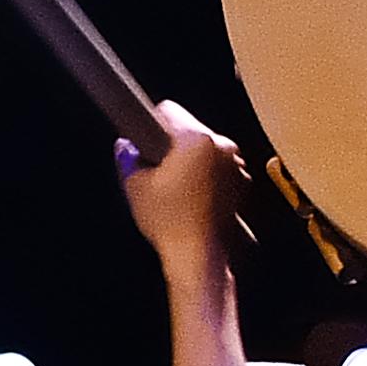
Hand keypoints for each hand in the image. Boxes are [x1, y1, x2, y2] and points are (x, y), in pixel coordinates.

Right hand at [113, 100, 242, 269]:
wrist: (197, 255)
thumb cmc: (171, 223)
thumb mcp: (136, 187)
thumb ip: (128, 159)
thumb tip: (125, 148)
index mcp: (196, 140)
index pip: (169, 109)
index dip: (150, 123)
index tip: (145, 137)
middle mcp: (221, 147)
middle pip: (189, 129)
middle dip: (173, 146)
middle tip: (158, 173)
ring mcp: (235, 166)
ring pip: (205, 149)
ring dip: (192, 161)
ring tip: (176, 189)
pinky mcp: (241, 183)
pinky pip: (220, 168)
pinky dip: (207, 177)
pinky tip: (192, 197)